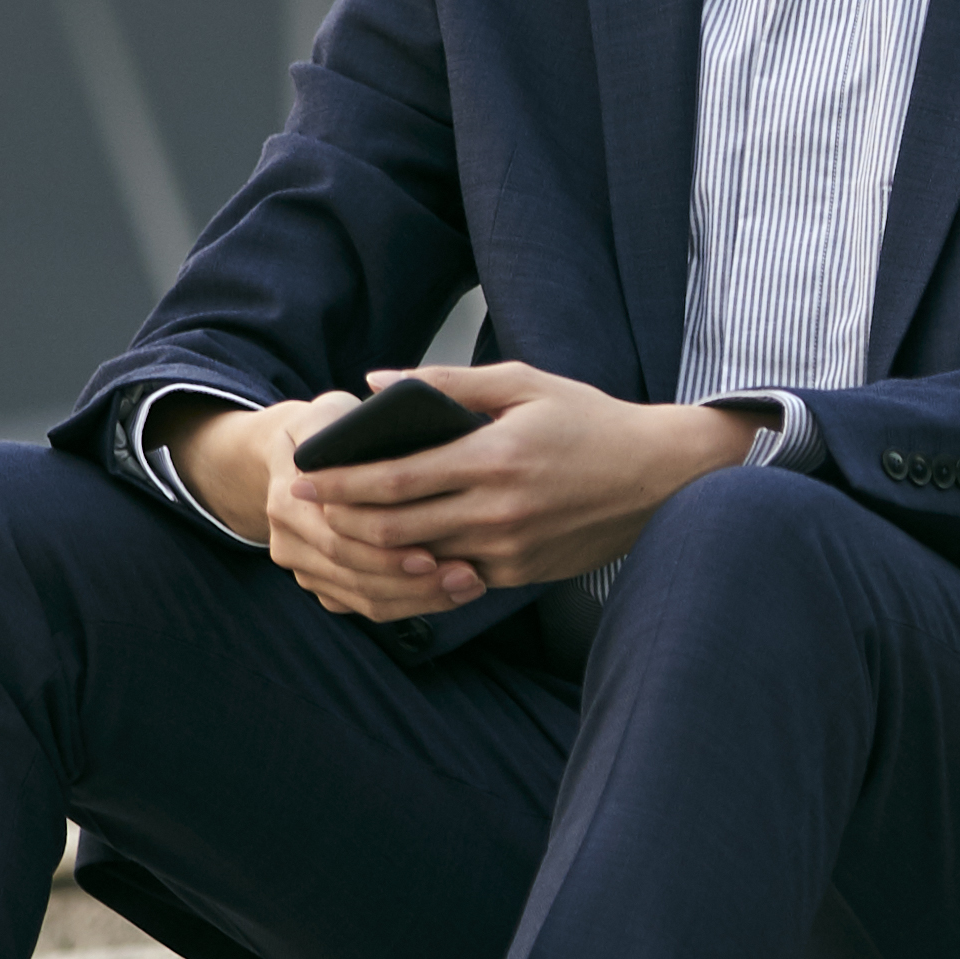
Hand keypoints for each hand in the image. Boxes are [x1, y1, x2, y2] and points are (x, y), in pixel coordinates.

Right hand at [159, 392, 465, 621]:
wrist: (292, 460)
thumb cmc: (328, 429)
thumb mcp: (332, 412)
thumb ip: (351, 421)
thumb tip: (391, 421)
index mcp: (289, 498)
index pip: (338, 535)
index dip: (386, 547)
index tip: (436, 550)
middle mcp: (288, 540)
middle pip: (353, 572)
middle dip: (411, 580)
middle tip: (466, 575)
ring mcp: (304, 568)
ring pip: (363, 598)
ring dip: (419, 598)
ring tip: (469, 586)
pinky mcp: (324, 585)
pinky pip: (368, 607)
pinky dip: (410, 605)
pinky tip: (452, 594)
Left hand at [283, 359, 759, 602]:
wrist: (657, 476)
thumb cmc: (589, 421)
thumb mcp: (522, 383)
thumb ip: (445, 383)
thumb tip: (375, 383)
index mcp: (492, 459)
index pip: (394, 480)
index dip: (340, 482)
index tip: (302, 476)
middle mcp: (497, 512)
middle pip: (393, 530)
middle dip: (340, 519)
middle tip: (303, 508)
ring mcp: (508, 550)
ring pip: (418, 559)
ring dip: (370, 548)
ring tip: (336, 528)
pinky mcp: (519, 574)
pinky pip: (453, 575)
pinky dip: (418, 564)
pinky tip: (394, 549)